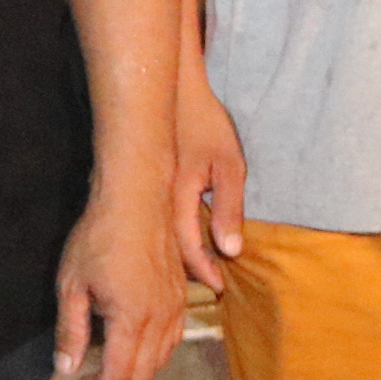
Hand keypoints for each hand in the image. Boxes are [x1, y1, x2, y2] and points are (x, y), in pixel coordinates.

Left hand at [53, 177, 186, 379]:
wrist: (137, 198)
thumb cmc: (99, 236)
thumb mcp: (72, 284)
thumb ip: (71, 330)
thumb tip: (65, 369)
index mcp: (131, 319)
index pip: (118, 374)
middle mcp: (160, 318)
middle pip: (143, 372)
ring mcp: (176, 306)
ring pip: (162, 358)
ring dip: (136, 374)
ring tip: (107, 373)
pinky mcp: (182, 294)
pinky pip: (173, 338)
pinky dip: (155, 355)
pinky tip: (135, 349)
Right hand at [171, 64, 248, 289]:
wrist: (173, 92)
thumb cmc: (206, 124)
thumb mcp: (229, 165)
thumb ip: (229, 208)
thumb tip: (231, 250)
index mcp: (178, 198)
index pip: (188, 247)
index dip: (204, 270)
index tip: (220, 287)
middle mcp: (159, 201)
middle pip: (169, 248)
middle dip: (190, 269)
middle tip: (210, 285)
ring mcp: (151, 192)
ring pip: (162, 236)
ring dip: (180, 256)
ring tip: (198, 271)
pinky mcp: (149, 185)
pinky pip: (159, 220)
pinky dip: (171, 237)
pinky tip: (182, 242)